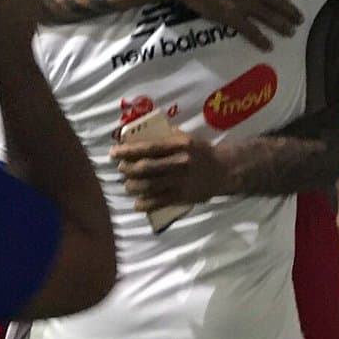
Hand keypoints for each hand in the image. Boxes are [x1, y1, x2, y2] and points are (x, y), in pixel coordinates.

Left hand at [110, 129, 229, 211]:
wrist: (224, 170)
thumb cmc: (202, 151)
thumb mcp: (187, 137)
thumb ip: (168, 136)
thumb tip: (144, 135)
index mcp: (179, 145)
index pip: (148, 147)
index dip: (128, 151)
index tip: (114, 152)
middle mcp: (179, 162)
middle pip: (146, 168)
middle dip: (128, 169)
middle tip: (121, 169)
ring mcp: (180, 181)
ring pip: (150, 186)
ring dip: (134, 187)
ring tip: (127, 186)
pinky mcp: (183, 196)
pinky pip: (159, 202)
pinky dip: (145, 204)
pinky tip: (137, 203)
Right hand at [173, 0, 306, 50]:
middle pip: (278, 2)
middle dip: (291, 11)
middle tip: (300, 19)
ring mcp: (244, 4)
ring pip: (269, 18)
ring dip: (282, 26)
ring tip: (291, 32)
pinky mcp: (232, 17)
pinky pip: (250, 30)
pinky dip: (260, 39)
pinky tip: (268, 46)